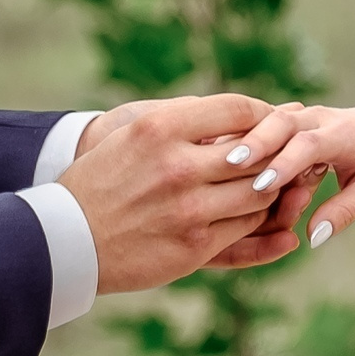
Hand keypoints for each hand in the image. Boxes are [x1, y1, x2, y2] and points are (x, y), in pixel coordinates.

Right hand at [57, 93, 294, 293]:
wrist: (65, 239)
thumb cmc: (99, 181)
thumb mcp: (132, 136)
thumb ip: (183, 122)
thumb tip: (236, 114)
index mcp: (160, 128)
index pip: (238, 109)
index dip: (265, 113)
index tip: (273, 118)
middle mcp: (178, 165)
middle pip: (257, 151)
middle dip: (278, 151)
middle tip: (290, 151)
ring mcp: (188, 209)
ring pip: (259, 192)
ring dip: (271, 188)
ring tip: (275, 183)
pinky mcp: (194, 247)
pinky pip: (245, 228)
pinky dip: (257, 219)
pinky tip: (255, 212)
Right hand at [216, 100, 354, 248]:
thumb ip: (346, 211)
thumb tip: (314, 237)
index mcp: (346, 133)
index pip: (311, 144)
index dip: (286, 163)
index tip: (264, 185)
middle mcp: (320, 118)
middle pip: (282, 122)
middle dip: (256, 142)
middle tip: (229, 165)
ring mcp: (304, 115)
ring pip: (268, 119)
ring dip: (244, 138)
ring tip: (217, 162)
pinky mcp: (291, 120)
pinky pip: (264, 125)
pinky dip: (244, 137)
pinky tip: (219, 156)